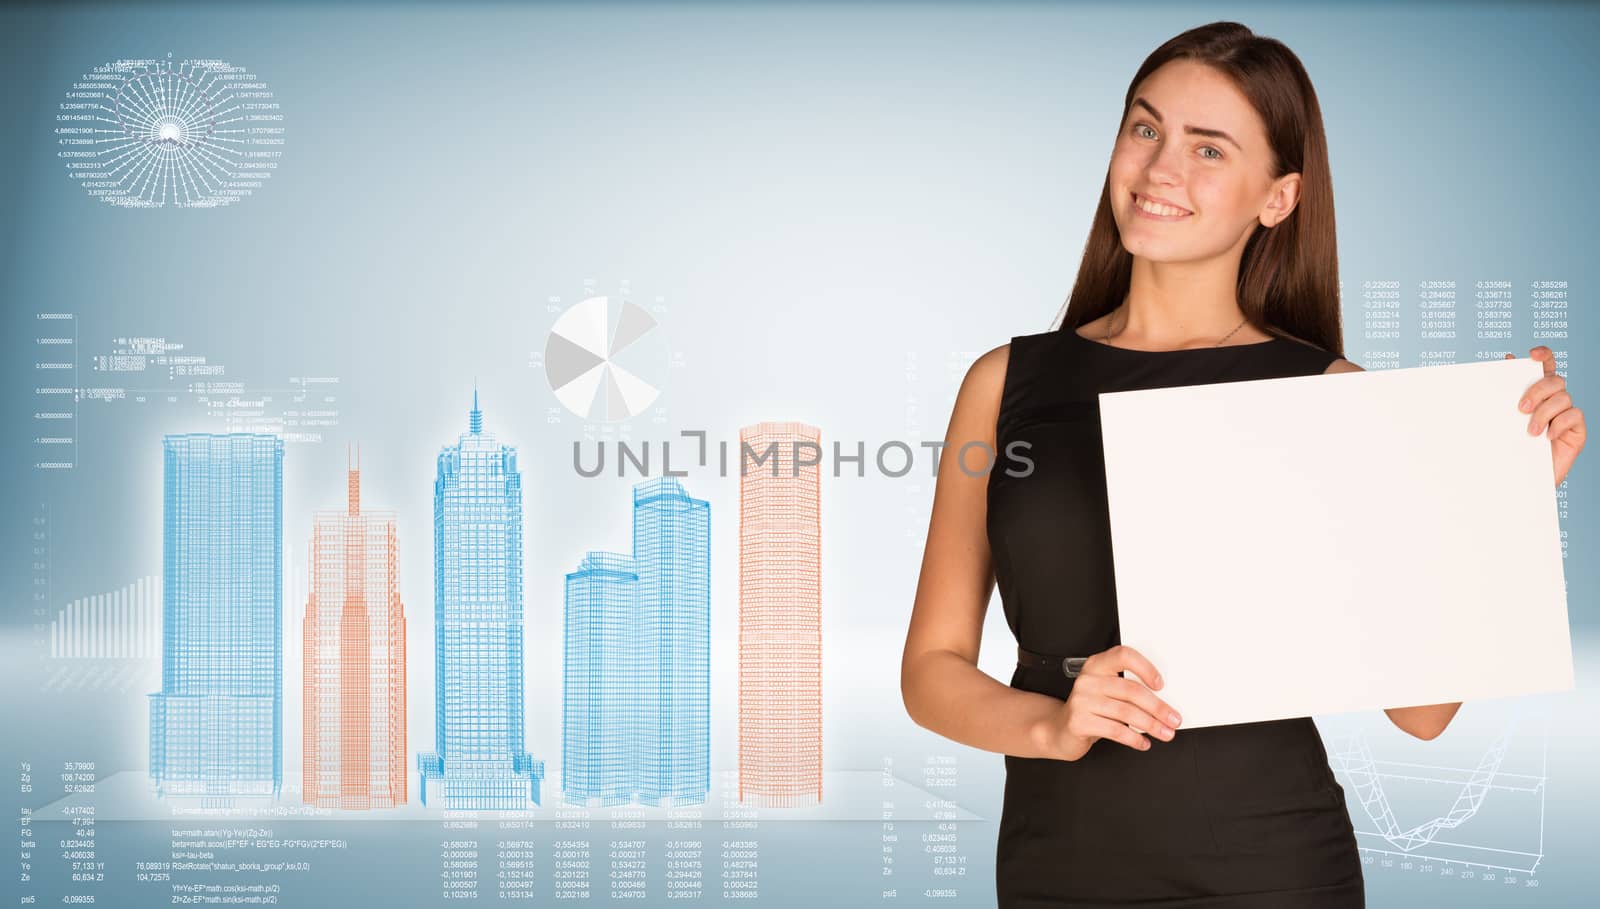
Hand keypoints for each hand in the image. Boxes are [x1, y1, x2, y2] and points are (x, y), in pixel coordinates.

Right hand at [1037, 645, 1182, 760]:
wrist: (1060, 729)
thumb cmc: (1091, 710)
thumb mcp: (1106, 693)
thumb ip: (1128, 690)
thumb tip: (1163, 703)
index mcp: (1097, 665)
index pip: (1123, 655)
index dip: (1145, 668)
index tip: (1161, 685)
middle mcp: (1088, 680)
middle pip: (1131, 690)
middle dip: (1158, 707)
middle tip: (1173, 719)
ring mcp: (1081, 700)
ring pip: (1126, 712)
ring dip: (1151, 725)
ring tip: (1164, 733)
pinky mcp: (1079, 721)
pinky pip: (1115, 731)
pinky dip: (1134, 739)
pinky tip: (1142, 742)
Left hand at [1507, 346, 1585, 486]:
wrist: (1520, 480)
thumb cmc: (1510, 448)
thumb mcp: (1503, 421)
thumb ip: (1505, 396)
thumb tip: (1503, 363)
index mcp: (1537, 393)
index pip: (1545, 366)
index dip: (1543, 355)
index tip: (1532, 354)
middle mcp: (1554, 401)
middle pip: (1555, 380)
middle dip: (1537, 390)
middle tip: (1520, 408)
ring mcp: (1567, 415)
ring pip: (1563, 397)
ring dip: (1544, 412)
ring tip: (1530, 431)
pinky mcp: (1577, 431)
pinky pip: (1574, 415)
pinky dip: (1559, 423)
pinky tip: (1547, 436)